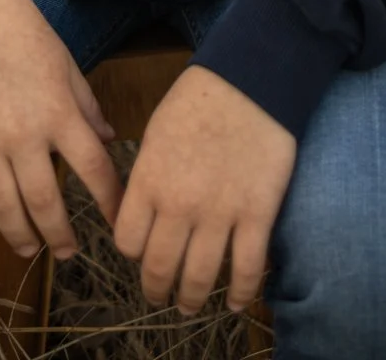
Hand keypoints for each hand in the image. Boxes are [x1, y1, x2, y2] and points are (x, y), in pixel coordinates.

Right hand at [0, 0, 122, 262]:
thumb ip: (85, 105)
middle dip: (59, 236)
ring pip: (2, 206)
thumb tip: (109, 139)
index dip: (110, 203)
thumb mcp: (64, 62)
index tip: (118, 224)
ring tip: (27, 249)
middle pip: (46, 203)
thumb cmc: (21, 30)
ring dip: (17, 236)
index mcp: (58, 113)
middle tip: (65, 253)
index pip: (93, 170)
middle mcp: (23, 134)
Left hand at [113, 66, 295, 316]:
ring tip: (190, 305)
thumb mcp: (156, 131)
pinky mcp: (257, 215)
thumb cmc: (199, 98)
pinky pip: (247, 269)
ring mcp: (220, 213)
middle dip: (157, 289)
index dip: (132, 252)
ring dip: (192, 298)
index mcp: (149, 180)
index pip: (128, 240)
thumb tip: (140, 208)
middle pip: (159, 267)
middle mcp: (180, 204)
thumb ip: (147, 175)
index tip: (141, 253)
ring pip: (200, 277)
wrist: (251, 79)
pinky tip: (237, 303)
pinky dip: (242, 293)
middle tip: (160, 295)